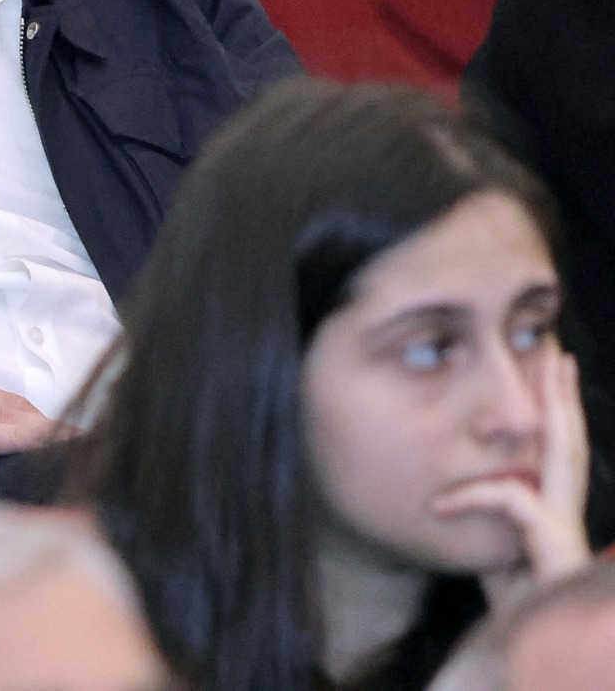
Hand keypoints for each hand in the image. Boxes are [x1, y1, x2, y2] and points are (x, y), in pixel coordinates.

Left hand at [431, 350, 591, 605]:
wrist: (527, 660)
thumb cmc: (511, 626)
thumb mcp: (493, 571)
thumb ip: (487, 536)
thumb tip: (454, 501)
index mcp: (552, 528)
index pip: (555, 463)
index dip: (554, 422)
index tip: (547, 377)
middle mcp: (569, 527)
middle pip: (572, 448)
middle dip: (566, 398)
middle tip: (560, 351)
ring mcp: (569, 539)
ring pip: (567, 461)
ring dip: (558, 411)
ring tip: (555, 365)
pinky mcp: (559, 555)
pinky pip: (514, 503)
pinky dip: (474, 496)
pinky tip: (439, 503)